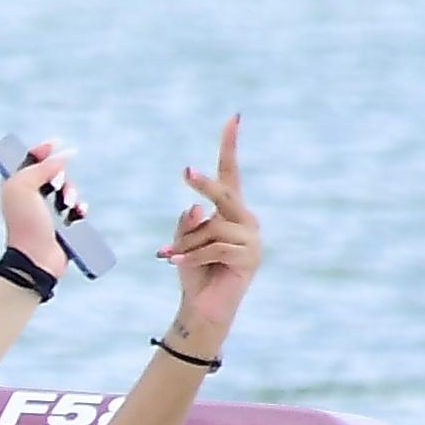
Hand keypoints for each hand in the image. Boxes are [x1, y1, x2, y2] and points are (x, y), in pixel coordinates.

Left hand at [0, 135, 78, 270]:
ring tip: (67, 204)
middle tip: (55, 185)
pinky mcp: (63, 224)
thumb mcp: (24, 186)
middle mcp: (31, 196)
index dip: (41, 150)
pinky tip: (77, 213)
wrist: (36, 256)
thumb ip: (42, 166)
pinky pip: (78, 208)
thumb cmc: (26, 222)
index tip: (55, 144)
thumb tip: (65, 154)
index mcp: (15, 186)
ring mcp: (48, 211)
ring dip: (71, 192)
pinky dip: (80, 208)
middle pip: (53, 172)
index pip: (28, 160)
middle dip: (60, 175)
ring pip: (68, 189)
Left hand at [162, 118, 261, 351]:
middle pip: (225, 194)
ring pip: (213, 227)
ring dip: (187, 242)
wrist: (202, 307)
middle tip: (186, 172)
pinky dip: (191, 254)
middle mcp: (246, 221)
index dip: (230, 147)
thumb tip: (197, 208)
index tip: (233, 118)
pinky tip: (175, 261)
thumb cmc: (192, 270)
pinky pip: (214, 247)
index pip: (231, 173)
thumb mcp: (182, 240)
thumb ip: (188, 221)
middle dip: (204, 183)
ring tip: (172, 256)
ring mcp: (251, 240)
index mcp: (231, 211)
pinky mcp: (249, 258)